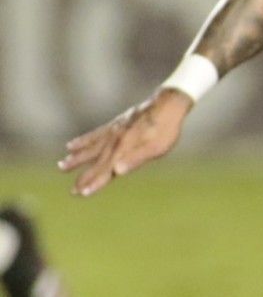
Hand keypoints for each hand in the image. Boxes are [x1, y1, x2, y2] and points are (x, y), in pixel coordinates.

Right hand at [57, 89, 192, 196]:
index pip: (105, 170)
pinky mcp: (115, 124)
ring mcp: (113, 132)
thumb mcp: (157, 147)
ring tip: (62, 166)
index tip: (80, 193)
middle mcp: (114, 141)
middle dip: (84, 177)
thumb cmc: (165, 129)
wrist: (167, 103)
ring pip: (90, 148)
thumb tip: (118, 172)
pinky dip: (82, 141)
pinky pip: (94, 134)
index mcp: (124, 149)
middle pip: (96, 162)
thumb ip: (136, 159)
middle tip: (72, 191)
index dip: (94, 183)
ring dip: (76, 158)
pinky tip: (70, 145)